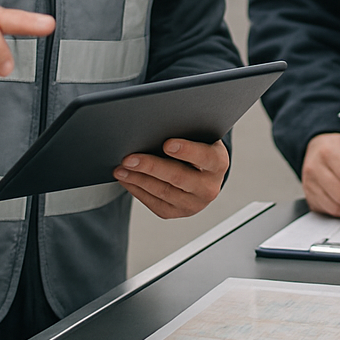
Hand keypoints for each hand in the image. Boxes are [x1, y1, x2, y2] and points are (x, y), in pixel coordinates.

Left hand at [114, 139, 229, 218]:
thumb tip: (155, 127)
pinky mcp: (178, 213)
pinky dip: (138, 190)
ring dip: (138, 179)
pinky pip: (155, 203)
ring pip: (163, 192)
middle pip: (178, 177)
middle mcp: (209, 187)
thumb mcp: (198, 136)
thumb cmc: (197, 146)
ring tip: (121, 169)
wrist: (203, 172)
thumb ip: (185, 132)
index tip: (167, 144)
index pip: (205, 157)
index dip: (187, 150)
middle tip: (129, 158)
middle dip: (151, 166)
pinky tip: (127, 180)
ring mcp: (194, 203)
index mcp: (218, 163)